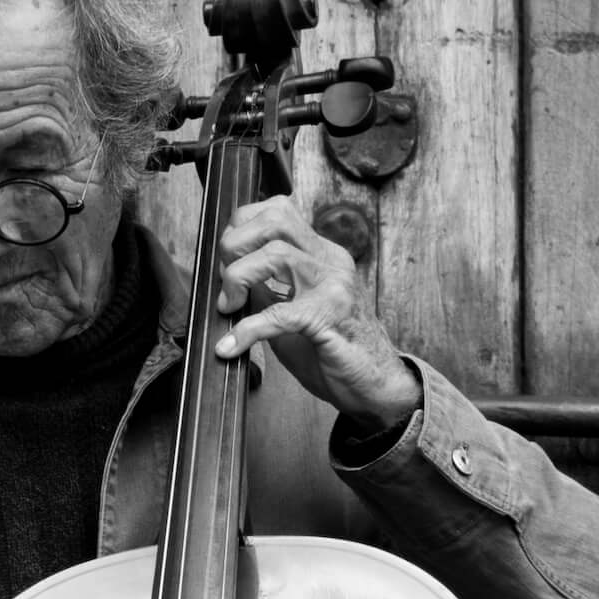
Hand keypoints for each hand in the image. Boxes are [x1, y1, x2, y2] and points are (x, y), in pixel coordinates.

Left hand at [213, 195, 421, 436]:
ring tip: (228, 307)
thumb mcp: (292, 311)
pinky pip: (279, 313)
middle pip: (275, 219)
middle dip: (236, 244)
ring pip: (275, 253)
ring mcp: (333, 286)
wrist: (374, 386)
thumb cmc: (334, 352)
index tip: (225, 259)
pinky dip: (246, 330)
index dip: (241, 227)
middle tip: (225, 283)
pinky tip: (230, 347)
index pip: (278, 211)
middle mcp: (329, 261)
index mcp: (321, 254)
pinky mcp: (329, 318)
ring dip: (238, 277)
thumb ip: (267, 291)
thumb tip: (229, 282)